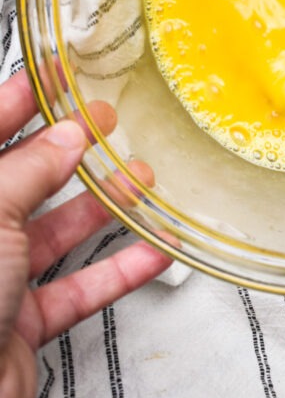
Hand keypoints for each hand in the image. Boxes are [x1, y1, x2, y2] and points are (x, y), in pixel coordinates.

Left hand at [0, 70, 171, 397]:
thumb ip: (31, 169)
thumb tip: (67, 135)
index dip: (21, 99)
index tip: (60, 76)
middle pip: (24, 178)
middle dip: (69, 149)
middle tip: (106, 120)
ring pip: (54, 231)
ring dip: (102, 206)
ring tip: (142, 177)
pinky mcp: (19, 322)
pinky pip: (76, 287)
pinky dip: (118, 270)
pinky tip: (152, 250)